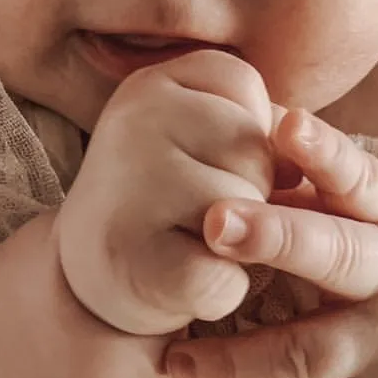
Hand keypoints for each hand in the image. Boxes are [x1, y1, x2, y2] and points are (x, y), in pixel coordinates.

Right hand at [57, 50, 277, 335]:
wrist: (83, 279)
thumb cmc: (159, 202)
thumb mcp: (196, 139)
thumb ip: (251, 126)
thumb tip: (294, 161)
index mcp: (148, 84)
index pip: (243, 88)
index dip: (238, 135)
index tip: (192, 159)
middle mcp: (134, 122)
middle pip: (253, 151)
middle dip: (244, 191)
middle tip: (184, 212)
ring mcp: (133, 190)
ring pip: (249, 212)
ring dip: (236, 244)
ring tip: (182, 243)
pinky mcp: (140, 264)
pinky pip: (228, 276)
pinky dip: (220, 293)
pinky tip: (178, 284)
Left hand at [163, 110, 377, 377]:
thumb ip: (317, 190)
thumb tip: (242, 140)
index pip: (358, 177)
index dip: (324, 152)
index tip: (286, 123)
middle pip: (334, 254)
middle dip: (273, 237)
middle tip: (213, 222)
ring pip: (310, 351)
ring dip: (238, 359)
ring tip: (176, 360)